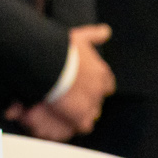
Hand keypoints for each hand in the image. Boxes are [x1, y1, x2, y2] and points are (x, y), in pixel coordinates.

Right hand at [5, 25, 114, 140]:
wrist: (51, 65)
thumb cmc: (64, 50)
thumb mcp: (81, 37)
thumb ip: (94, 35)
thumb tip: (106, 30)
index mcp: (101, 73)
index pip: (107, 84)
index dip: (98, 86)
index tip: (88, 86)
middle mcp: (100, 90)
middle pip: (98, 101)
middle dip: (88, 101)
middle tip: (73, 99)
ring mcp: (92, 104)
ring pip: (92, 114)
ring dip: (82, 115)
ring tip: (68, 113)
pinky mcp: (80, 116)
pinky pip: (82, 126)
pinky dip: (74, 125)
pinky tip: (65, 123)